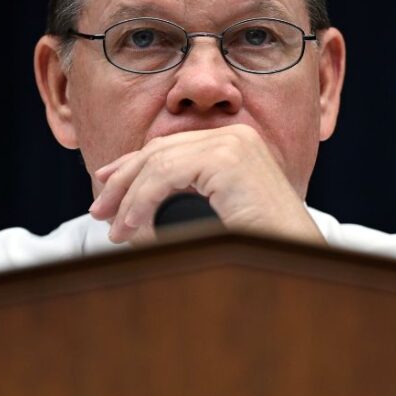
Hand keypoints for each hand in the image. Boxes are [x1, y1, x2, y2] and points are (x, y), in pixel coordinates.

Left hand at [87, 125, 324, 244]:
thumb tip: (134, 210)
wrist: (295, 259)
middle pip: (159, 150)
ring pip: (157, 163)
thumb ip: (187, 202)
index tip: (106, 186)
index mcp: (235, 143)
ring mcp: (233, 144)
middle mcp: (235, 136)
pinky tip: (130, 226)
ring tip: (114, 230)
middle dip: (122, 181)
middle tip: (99, 212)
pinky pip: (166, 175)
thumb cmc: (261, 247)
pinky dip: (141, 202)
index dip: (132, 166)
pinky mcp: (227, 160)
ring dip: (128, 198)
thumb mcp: (217, 215)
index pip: (170, 146)